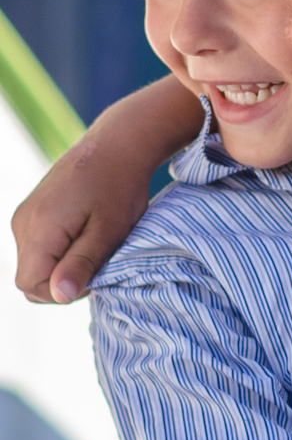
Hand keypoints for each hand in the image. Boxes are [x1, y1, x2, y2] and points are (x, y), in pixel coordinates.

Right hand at [12, 74, 199, 302]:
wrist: (118, 143)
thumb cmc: (120, 186)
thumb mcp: (110, 231)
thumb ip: (82, 264)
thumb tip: (59, 296)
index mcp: (37, 229)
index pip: (32, 286)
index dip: (64, 289)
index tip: (95, 270)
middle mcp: (22, 223)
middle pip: (31, 277)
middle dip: (64, 277)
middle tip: (100, 255)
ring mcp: (24, 216)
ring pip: (36, 262)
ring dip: (64, 262)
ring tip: (95, 239)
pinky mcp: (33, 211)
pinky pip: (39, 245)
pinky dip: (60, 248)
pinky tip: (86, 230)